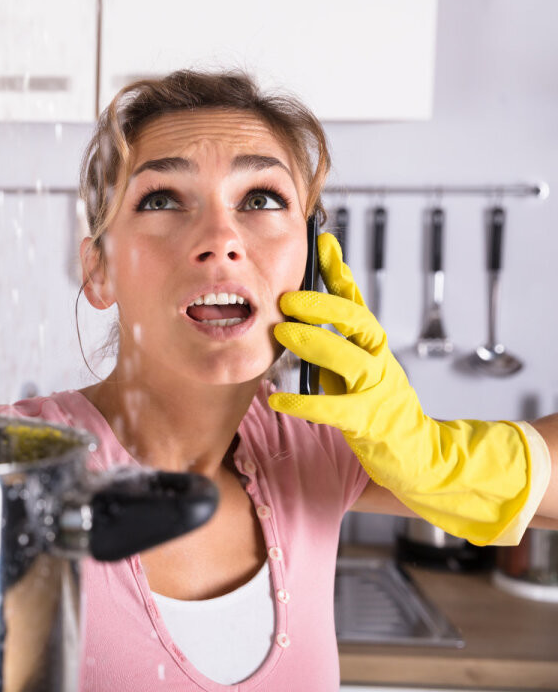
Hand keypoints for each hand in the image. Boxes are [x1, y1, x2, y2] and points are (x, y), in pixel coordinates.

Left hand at [267, 233, 549, 545]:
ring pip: (350, 358)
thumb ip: (331, 342)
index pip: (355, 300)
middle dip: (323, 305)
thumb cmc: (376, 406)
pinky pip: (336, 409)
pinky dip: (305, 403)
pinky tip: (278, 398)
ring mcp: (378, 388)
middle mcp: (379, 358)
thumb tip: (294, 314)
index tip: (323, 243)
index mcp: (372, 343)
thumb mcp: (353, 366)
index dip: (340, 271)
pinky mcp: (370, 420)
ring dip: (315, 342)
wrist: (417, 453)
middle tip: (287, 298)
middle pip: (357, 320)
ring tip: (282, 333)